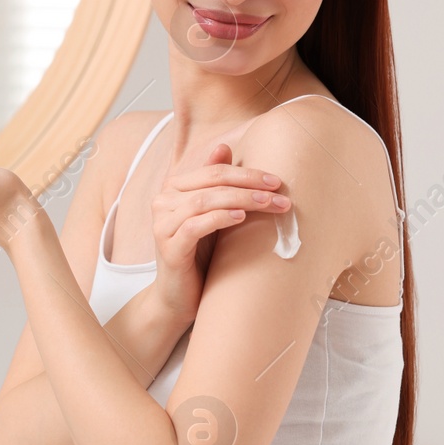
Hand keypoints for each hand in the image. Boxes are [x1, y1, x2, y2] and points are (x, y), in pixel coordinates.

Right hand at [149, 142, 289, 325]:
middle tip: (280, 193)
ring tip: (269, 205)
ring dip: (242, 200)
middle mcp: (163, 202)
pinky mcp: (168, 248)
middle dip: (250, 184)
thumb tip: (223, 146)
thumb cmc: (198, 255)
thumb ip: (215, 184)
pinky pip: (194, 226)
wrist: (177, 298)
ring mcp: (162, 225)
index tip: (277, 181)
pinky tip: (241, 218)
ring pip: (204, 200)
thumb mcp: (211, 215)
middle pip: (211, 182)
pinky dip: (220, 218)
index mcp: (174, 189)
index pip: (214, 171)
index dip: (247, 173)